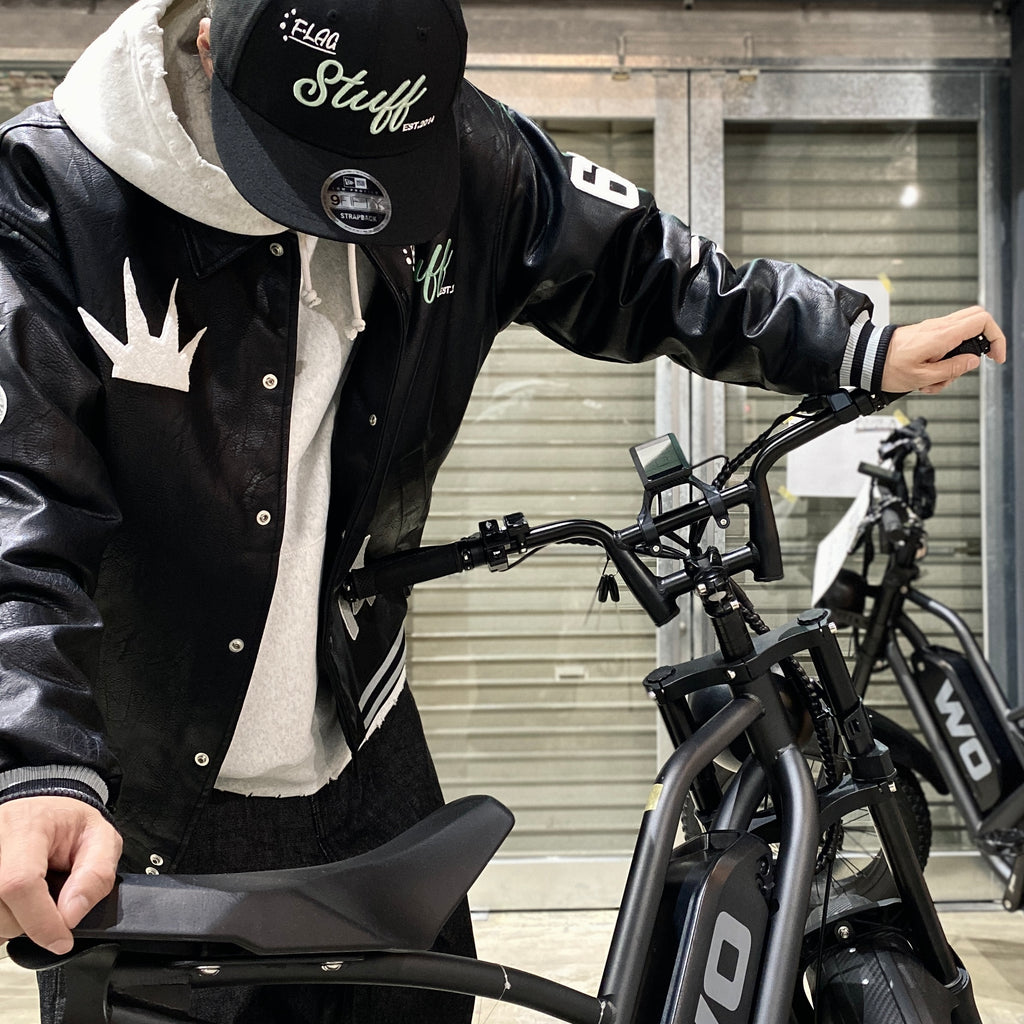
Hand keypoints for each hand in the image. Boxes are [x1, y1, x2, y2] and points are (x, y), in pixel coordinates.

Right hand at [0, 796, 121, 953]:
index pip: (20, 882)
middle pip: (0, 908)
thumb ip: (96, 875)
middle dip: (30, 923)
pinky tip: (17, 905)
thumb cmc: (70, 824)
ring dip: (14, 923)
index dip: (41, 921)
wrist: (44, 814)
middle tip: (52, 905)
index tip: (61, 939)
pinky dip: (4, 921)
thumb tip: (71, 915)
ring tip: (34, 900)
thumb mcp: (101, 838)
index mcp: (25, 826)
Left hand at [882, 305, 1005, 394]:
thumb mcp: (922, 377)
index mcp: (941, 335)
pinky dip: (941, 363)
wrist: (864, 359)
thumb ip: (952, 369)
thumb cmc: (887, 367)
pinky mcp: (924, 335)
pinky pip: (944, 344)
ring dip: (954, 363)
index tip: (996, 357)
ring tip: (936, 380)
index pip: (982, 321)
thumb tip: (973, 361)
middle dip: (979, 347)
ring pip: (960, 337)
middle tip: (968, 367)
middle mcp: (938, 327)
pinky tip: (927, 379)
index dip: (996, 338)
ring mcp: (932, 329)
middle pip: (976, 322)